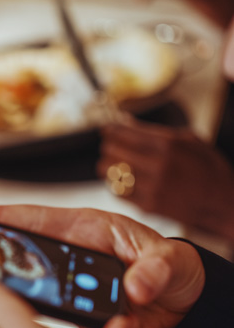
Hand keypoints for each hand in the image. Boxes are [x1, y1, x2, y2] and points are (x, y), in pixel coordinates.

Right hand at [0, 204, 204, 327]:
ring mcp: (69, 293)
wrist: (186, 311)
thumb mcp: (171, 261)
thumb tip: (136, 286)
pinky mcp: (75, 322)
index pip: (34, 221)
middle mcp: (69, 261)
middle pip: (18, 258)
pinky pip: (47, 326)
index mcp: (85, 233)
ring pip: (25, 293)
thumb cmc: (174, 270)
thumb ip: (155, 269)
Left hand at [98, 118, 233, 241]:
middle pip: (112, 151)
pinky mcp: (148, 206)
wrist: (223, 202)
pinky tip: (124, 182)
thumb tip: (125, 121)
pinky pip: (117, 192)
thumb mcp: (190, 140)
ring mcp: (152, 187)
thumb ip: (156, 131)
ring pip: (110, 172)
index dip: (111, 130)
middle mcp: (158, 165)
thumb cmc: (208, 169)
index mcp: (168, 144)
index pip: (125, 132)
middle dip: (109, 146)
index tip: (107, 130)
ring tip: (116, 165)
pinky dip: (116, 185)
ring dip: (109, 166)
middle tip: (111, 147)